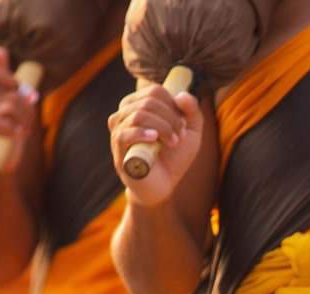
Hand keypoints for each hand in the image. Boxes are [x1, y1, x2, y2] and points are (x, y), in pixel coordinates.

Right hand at [107, 84, 212, 206]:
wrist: (163, 186)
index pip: (154, 91)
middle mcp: (124, 115)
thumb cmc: (174, 157)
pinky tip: (155, 140)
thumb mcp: (191, 132)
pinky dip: (143, 133)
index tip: (184, 124)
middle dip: (171, 117)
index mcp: (138, 106)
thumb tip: (181, 94)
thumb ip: (192, 111)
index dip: (174, 104)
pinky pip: (124, 133)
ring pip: (139, 114)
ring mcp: (118, 132)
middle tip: (181, 135)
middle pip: (148, 100)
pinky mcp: (118, 151)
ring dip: (164, 127)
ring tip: (173, 142)